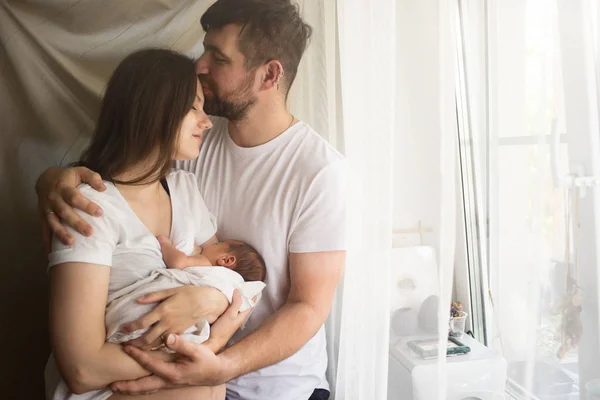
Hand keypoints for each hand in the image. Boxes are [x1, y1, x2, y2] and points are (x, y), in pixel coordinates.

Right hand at [36, 166, 105, 247]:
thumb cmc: (68, 177)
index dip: (86, 205)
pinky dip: (48, 241)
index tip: (100, 213)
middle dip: (77, 223)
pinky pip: (44, 229)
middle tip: (90, 233)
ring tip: (72, 244)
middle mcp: (53, 199)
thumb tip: (104, 188)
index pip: (75, 197)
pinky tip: (52, 252)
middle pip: (65, 212)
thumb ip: (92, 177)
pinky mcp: (42, 216)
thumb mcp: (80, 171)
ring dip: (61, 234)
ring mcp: (46, 209)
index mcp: (63, 187)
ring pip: (53, 222)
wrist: (45, 179)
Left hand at [112, 334, 228, 394]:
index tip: (126, 348)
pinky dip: (140, 387)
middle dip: (127, 386)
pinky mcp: (170, 383)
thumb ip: (181, 344)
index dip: (137, 356)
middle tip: (111, 384)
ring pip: (146, 389)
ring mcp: (168, 384)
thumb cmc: (207, 360)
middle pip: (143, 386)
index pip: (149, 364)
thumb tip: (167, 337)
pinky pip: (151, 387)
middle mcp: (168, 381)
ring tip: (117, 387)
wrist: (216, 372)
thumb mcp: (197, 350)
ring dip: (131, 389)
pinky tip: (135, 385)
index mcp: (172, 373)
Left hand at [124, 286, 227, 349]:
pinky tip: (152, 347)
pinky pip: (166, 343)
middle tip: (126, 346)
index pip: (142, 323)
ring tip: (136, 349)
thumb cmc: (190, 293)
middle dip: (135, 344)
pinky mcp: (180, 333)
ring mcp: (174, 330)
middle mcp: (166, 322)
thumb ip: (154, 296)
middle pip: (147, 339)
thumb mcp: (172, 290)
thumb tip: (138, 299)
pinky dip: (157, 346)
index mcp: (162, 310)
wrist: (208, 302)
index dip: (130, 328)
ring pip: (156, 344)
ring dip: (144, 348)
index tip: (123, 330)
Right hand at [205, 290, 253, 352]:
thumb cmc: (222, 330)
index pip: (250, 304)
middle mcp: (237, 317)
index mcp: (242, 316)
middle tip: (241, 286)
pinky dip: (227, 303)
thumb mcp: (231, 315)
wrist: (211, 341)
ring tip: (231, 290)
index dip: (252, 296)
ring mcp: (230, 318)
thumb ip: (236, 303)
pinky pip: (227, 308)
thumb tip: (238, 291)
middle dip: (243, 296)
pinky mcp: (222, 319)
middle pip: (243, 304)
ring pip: (235, 306)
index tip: (252, 287)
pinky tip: (223, 300)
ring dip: (234, 299)